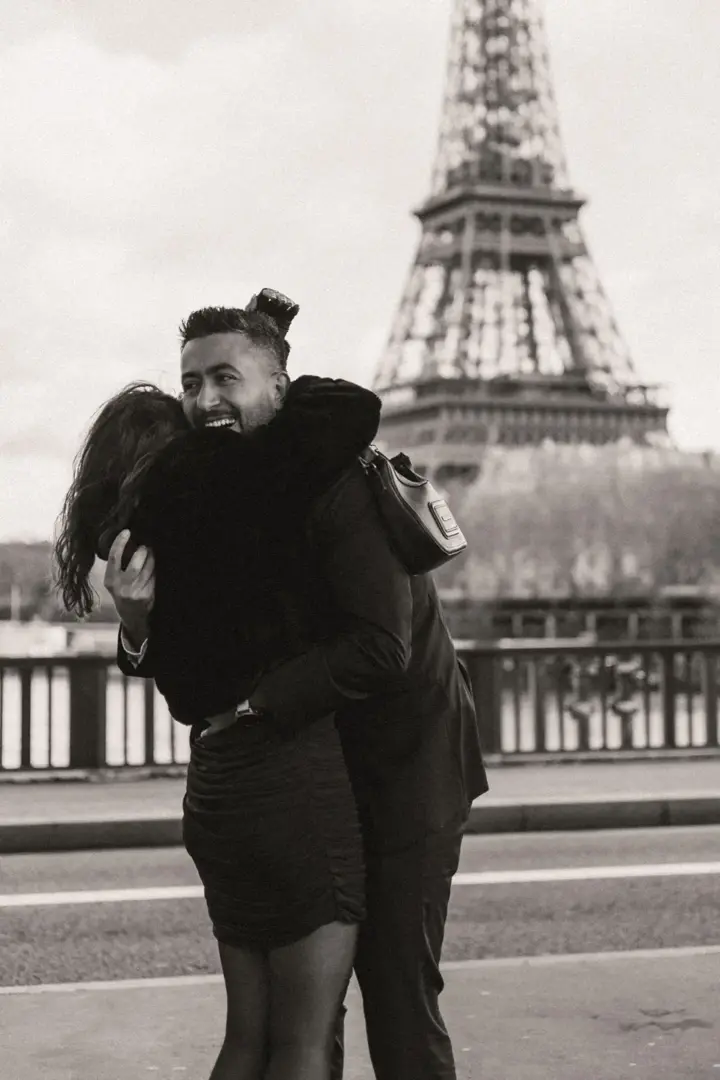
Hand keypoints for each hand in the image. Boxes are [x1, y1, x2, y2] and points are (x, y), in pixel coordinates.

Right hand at [103, 530, 154, 645]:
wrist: (131, 615)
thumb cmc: (122, 592)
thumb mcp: (113, 581)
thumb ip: (118, 566)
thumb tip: (128, 542)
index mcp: (110, 580)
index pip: (114, 557)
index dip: (119, 542)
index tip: (127, 531)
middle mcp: (121, 587)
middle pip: (136, 564)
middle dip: (143, 552)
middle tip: (145, 546)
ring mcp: (135, 593)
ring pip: (148, 570)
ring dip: (152, 559)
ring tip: (151, 553)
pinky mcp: (147, 596)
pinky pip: (154, 578)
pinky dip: (155, 570)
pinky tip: (155, 567)